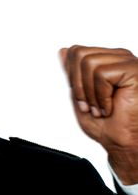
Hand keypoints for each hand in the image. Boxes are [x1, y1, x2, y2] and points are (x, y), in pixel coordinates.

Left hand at [60, 45, 137, 184]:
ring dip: (90, 93)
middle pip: (79, 54)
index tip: (82, 99)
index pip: (76, 52)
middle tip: (90, 105)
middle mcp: (118, 58)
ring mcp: (127, 62)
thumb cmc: (106, 124)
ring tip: (100, 108)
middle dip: (78, 85)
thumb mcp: (79, 95)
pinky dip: (101, 95)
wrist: (122, 142)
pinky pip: (102, 74)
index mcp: (106, 61)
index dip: (71, 77)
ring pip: (88, 63)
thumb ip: (72, 73)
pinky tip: (110, 107)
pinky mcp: (133, 70)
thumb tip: (63, 51)